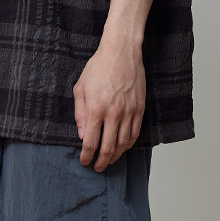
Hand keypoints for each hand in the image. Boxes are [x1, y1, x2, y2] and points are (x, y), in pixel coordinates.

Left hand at [73, 34, 145, 170]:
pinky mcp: (139, 109)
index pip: (91, 142)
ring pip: (123, 143)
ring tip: (109, 161)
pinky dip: (128, 144)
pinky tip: (122, 148)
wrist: (121, 52)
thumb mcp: (80, 88)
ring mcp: (129, 112)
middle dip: (101, 161)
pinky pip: (135, 133)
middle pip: (108, 147)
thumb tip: (82, 135)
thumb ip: (80, 114)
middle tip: (97, 168)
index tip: (84, 161)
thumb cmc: (99, 67)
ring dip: (115, 156)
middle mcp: (113, 114)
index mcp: (96, 109)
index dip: (87, 156)